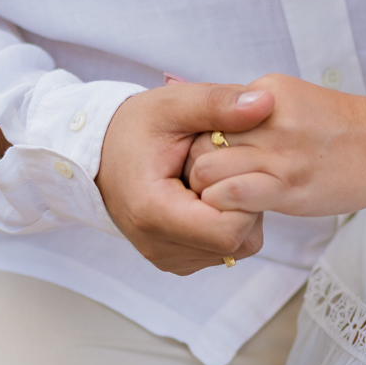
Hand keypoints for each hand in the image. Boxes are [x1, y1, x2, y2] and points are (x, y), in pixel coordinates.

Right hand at [96, 83, 274, 274]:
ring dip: (237, 213)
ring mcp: (167, 259)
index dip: (244, 195)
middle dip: (245, 202)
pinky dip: (224, 223)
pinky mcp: (175, 262)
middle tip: (224, 168)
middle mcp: (158, 247)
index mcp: (153, 213)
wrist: (99, 155)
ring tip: (212, 181)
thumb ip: (218, 103)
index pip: (230, 229)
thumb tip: (266, 102)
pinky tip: (205, 197)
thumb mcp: (173, 104)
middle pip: (239, 241)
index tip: (229, 163)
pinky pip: (222, 251)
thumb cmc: (133, 128)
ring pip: (236, 248)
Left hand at [186, 74, 365, 216]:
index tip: (210, 159)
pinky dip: (223, 206)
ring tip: (221, 200)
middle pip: (198, 142)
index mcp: (263, 94)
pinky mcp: (287, 185)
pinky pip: (231, 195)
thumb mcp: (290, 100)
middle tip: (207, 185)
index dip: (200, 142)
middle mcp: (264, 118)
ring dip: (205, 191)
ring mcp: (276, 152)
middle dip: (194, 167)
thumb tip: (214, 123)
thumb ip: (251, 108)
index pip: (206, 116)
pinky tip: (236, 211)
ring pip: (205, 169)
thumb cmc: (338, 128)